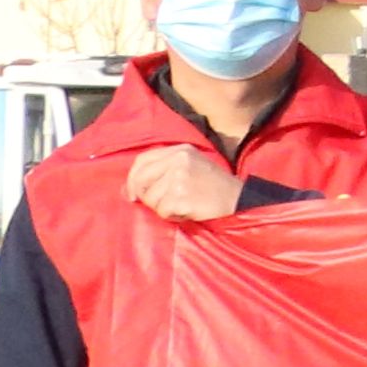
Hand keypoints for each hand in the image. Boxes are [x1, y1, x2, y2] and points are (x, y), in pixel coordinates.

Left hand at [120, 148, 248, 224]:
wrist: (238, 200)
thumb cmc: (213, 186)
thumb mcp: (191, 167)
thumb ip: (162, 172)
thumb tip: (127, 191)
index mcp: (180, 150)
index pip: (142, 160)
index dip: (133, 178)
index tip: (132, 193)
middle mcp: (178, 160)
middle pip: (142, 179)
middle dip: (145, 195)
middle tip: (159, 204)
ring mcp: (180, 177)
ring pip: (151, 198)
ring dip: (163, 208)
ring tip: (183, 205)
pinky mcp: (182, 196)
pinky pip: (163, 210)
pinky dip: (173, 216)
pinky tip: (188, 211)